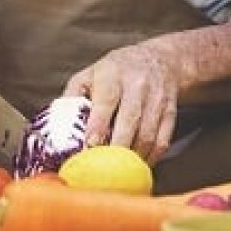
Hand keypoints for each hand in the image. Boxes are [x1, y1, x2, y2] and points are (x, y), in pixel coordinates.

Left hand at [63, 38, 179, 164]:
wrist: (159, 60)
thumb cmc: (116, 71)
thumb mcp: (89, 74)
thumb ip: (72, 97)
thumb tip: (59, 128)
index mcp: (113, 74)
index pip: (106, 101)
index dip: (98, 125)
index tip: (90, 146)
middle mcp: (138, 84)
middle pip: (129, 121)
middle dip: (116, 148)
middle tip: (102, 168)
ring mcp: (157, 99)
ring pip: (147, 135)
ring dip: (132, 157)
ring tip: (117, 171)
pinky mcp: (170, 113)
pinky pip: (161, 141)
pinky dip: (149, 158)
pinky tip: (136, 166)